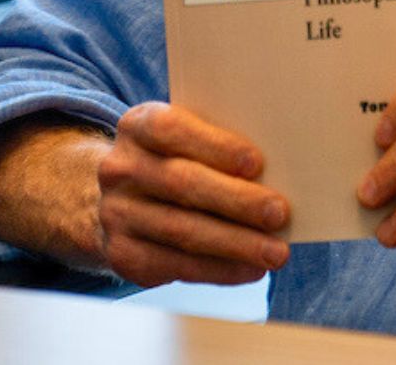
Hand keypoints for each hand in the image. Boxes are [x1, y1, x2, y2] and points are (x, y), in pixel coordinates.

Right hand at [93, 103, 291, 286]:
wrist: (118, 198)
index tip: (256, 163)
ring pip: (182, 230)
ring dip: (236, 243)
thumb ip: (217, 145)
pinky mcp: (123, 255)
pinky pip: (176, 266)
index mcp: (139, 126)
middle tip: (279, 213)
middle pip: (183, 184)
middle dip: (237, 201)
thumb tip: (275, 173)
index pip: (173, 129)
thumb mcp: (184, 138)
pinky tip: (251, 269)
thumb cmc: (173, 161)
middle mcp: (121, 169)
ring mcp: (116, 214)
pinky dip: (220, 270)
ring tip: (275, 252)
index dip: (215, 146)